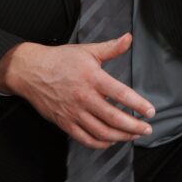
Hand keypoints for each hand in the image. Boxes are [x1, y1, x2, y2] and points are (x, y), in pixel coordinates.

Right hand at [0, 34, 154, 148]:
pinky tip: (110, 141)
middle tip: (147, 129)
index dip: (138, 105)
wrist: (30, 71)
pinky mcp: (64, 122)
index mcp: (92, 77)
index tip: (150, 112)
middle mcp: (84, 97)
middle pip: (114, 118)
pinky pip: (85, 138)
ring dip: (121, 137)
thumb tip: (128, 38)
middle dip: (134, 126)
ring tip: (133, 136)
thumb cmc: (60, 60)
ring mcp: (73, 112)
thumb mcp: (87, 50)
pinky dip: (100, 143)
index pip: (121, 94)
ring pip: (102, 132)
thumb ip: (111, 48)